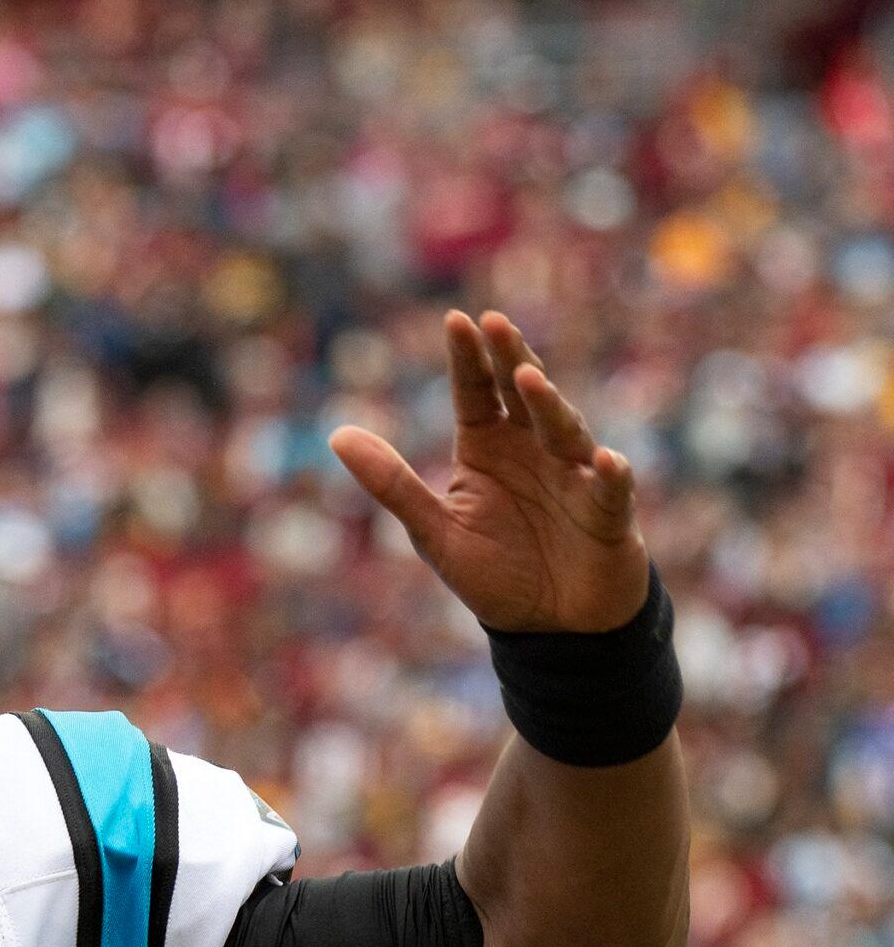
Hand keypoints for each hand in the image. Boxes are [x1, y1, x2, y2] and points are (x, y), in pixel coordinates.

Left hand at [329, 311, 647, 633]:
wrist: (549, 627)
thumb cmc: (494, 571)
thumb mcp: (433, 530)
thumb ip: (391, 483)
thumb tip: (336, 435)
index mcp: (488, 447)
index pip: (475, 392)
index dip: (467, 359)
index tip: (455, 319)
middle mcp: (533, 450)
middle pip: (522, 395)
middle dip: (509, 359)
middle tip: (494, 323)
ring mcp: (574, 477)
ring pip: (564, 431)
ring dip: (549, 406)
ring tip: (528, 379)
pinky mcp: (608, 515)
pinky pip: (610, 491)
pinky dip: (609, 476)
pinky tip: (604, 461)